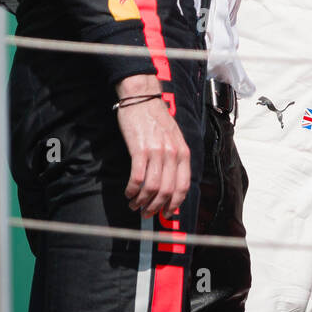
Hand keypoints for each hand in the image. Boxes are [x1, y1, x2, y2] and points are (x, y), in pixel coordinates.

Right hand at [114, 75, 189, 217]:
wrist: (142, 97)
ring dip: (142, 201)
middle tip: (147, 213)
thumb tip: (170, 183)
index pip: (183, 186)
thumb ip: (175, 158)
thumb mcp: (174, 137)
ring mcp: (157, 151)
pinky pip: (137, 178)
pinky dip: (132, 190)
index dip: (175, 204)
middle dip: (156, 207)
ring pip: (152, 188)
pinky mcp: (140, 149)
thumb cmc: (155, 118)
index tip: (167, 214)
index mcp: (183, 152)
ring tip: (134, 204)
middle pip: (167, 191)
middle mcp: (173, 153)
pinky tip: (128, 192)